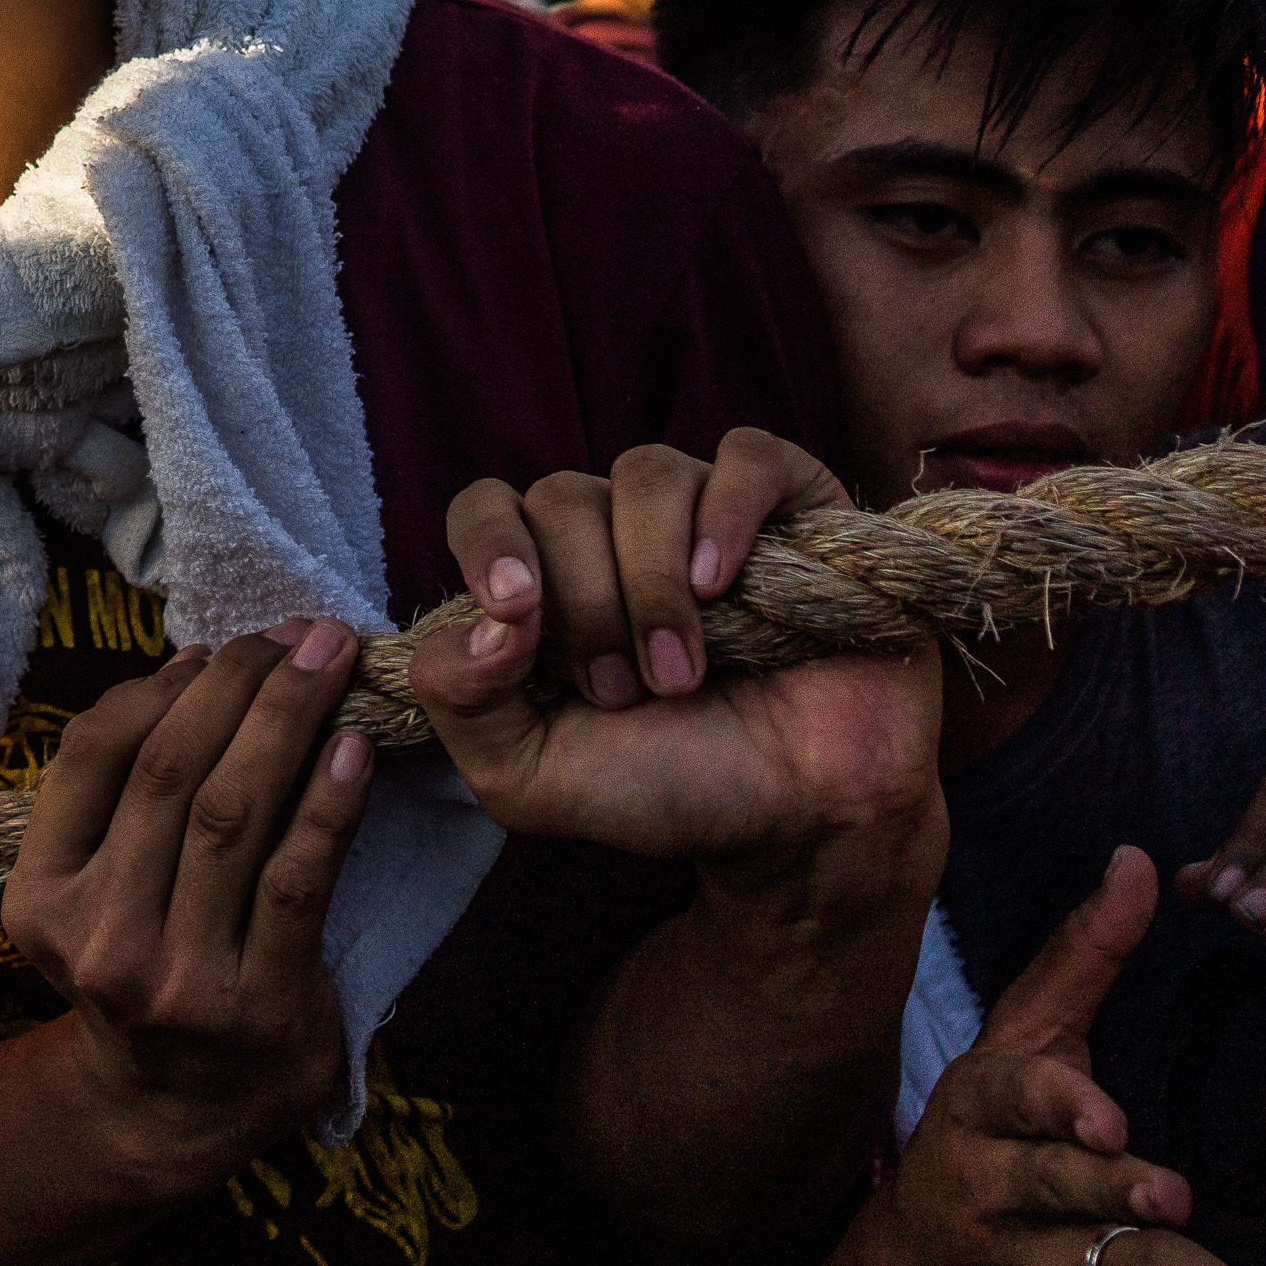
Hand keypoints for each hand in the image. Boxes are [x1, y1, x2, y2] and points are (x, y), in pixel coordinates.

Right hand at [3, 626, 377, 1201]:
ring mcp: (177, 977)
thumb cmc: (148, 965)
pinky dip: (329, 803)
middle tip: (297, 634)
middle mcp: (98, 938)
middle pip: (170, 773)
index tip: (220, 650)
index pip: (93, 755)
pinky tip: (355, 748)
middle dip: (241, 686)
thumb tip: (200, 667)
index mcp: (39, 899)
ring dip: (288, 721)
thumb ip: (122, 799)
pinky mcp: (258, 1004)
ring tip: (332, 663)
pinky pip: (299, 879)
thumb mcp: (93, 893)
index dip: (159, 685)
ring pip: (234, 815)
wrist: (180, 1110)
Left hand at [412, 435, 935, 872]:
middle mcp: (617, 533)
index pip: (485, 508)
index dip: (489, 547)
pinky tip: (722, 585)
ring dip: (652, 583)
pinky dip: (727, 515)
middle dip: (587, 605)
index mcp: (547, 583)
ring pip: (644, 475)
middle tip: (625, 692)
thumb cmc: (673, 785)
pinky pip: (745, 456)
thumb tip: (481, 619)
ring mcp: (704, 511)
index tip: (517, 611)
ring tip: (683, 673)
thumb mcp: (531, 778)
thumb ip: (461, 701)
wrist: (804, 810)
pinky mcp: (791, 503)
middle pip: (561, 497)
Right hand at [861, 851, 1265, 1265]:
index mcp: (981, 1108)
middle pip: (1060, 1192)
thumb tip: (1139, 858)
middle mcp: (996, 1191)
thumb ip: (1081, 956)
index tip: (1108, 1124)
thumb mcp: (1018, 1040)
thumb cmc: (986, 1131)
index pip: (1014, 1098)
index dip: (1059, 1109)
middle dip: (1115, 1196)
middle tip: (1172, 1199)